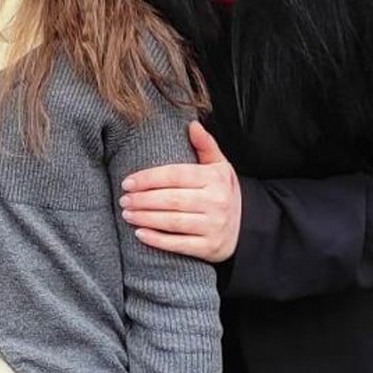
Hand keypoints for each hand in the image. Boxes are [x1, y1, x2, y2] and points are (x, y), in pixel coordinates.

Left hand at [119, 119, 241, 261]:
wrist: (248, 227)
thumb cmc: (223, 192)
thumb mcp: (220, 167)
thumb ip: (205, 146)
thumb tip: (192, 124)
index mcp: (215, 179)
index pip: (175, 175)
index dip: (149, 178)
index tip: (127, 182)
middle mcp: (217, 202)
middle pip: (171, 199)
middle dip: (143, 199)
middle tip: (124, 199)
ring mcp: (214, 226)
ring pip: (173, 222)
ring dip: (146, 218)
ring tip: (127, 214)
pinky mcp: (210, 248)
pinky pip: (179, 244)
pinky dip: (158, 240)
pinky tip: (140, 234)